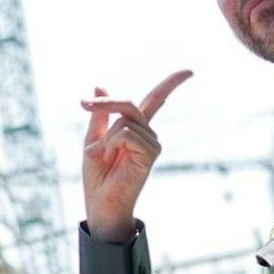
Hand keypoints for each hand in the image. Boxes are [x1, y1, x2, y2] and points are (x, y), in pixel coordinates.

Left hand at [79, 70, 191, 241]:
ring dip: (105, 137)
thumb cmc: (97, 175)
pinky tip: (110, 157)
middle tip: (83, 104)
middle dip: (106, 103)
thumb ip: (100, 114)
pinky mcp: (151, 153)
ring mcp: (151, 143)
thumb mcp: (93, 139)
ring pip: (124, 121)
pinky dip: (111, 143)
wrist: (100, 202)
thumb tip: (100, 86)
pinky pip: (126, 133)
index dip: (171, 85)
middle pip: (128, 104)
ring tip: (102, 156)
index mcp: (134, 128)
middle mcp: (146, 133)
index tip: (190, 72)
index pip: (156, 101)